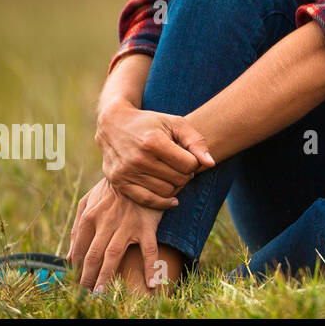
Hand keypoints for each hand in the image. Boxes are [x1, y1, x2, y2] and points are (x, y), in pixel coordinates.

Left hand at [69, 178, 166, 291]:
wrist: (142, 169)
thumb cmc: (112, 187)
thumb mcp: (89, 201)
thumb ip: (77, 227)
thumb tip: (69, 256)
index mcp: (90, 215)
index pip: (80, 249)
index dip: (77, 268)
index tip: (78, 281)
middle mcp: (106, 221)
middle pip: (93, 256)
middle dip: (88, 278)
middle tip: (87, 294)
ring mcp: (127, 224)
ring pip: (113, 256)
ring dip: (107, 277)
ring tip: (102, 294)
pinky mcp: (147, 225)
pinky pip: (148, 250)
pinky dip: (150, 267)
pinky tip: (153, 284)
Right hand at [95, 101, 214, 209]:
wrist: (114, 125)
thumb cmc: (151, 123)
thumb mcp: (176, 123)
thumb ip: (196, 142)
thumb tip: (210, 164)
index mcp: (153, 142)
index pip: (189, 165)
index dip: (195, 162)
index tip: (189, 157)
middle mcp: (138, 159)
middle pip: (179, 180)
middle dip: (186, 174)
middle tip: (181, 166)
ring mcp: (126, 172)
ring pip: (166, 192)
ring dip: (175, 186)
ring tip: (173, 173)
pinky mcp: (119, 183)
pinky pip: (147, 201)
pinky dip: (163, 202)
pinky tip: (172, 198)